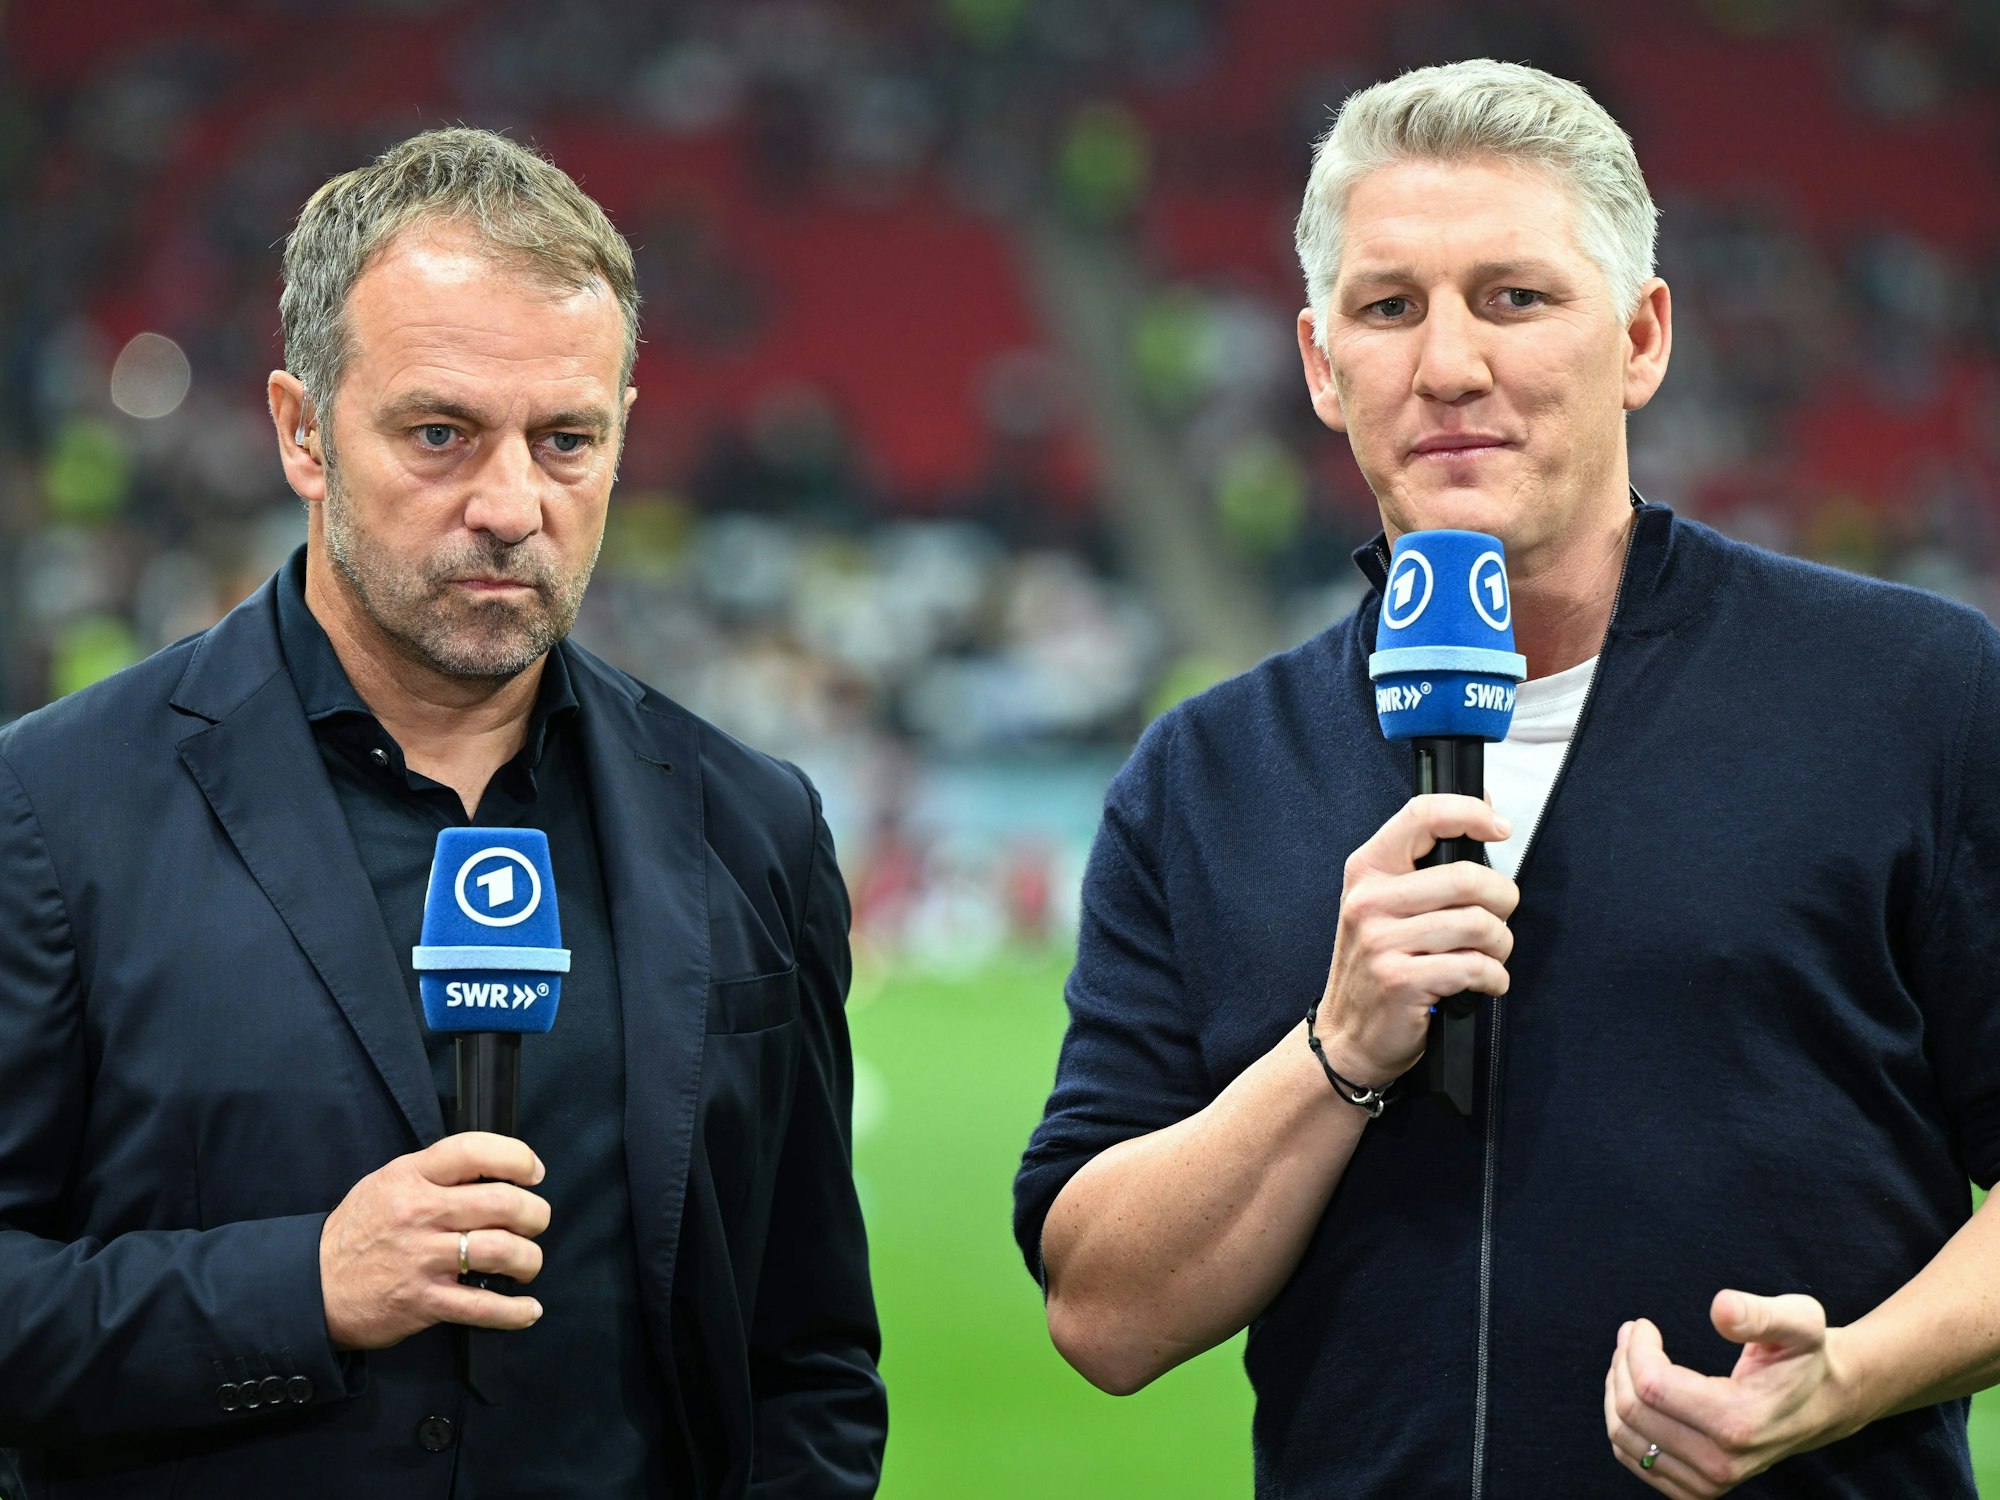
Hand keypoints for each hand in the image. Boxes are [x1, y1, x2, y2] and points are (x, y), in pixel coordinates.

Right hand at [320, 1132, 551, 1349]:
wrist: (312, 1286)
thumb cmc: (359, 1230)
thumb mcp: (388, 1183)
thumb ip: (436, 1173)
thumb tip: (494, 1171)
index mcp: (412, 1177)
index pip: (474, 1151)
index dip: (516, 1157)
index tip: (534, 1172)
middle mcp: (420, 1213)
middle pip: (502, 1203)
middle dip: (535, 1213)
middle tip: (536, 1222)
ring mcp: (422, 1258)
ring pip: (502, 1251)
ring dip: (530, 1259)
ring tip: (527, 1263)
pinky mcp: (423, 1301)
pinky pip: (483, 1307)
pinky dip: (515, 1311)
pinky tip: (529, 1309)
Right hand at [1315, 793, 1516, 1085]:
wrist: (1345, 1036)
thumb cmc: (1375, 967)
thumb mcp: (1384, 904)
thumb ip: (1427, 862)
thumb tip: (1485, 809)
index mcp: (1368, 870)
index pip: (1422, 815)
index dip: (1470, 812)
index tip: (1498, 827)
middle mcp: (1369, 901)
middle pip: (1467, 877)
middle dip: (1503, 900)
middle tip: (1498, 918)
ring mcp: (1381, 942)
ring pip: (1479, 925)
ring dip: (1500, 946)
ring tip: (1488, 956)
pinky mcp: (1401, 981)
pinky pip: (1475, 967)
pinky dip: (1494, 978)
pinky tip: (1483, 983)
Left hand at [1604, 1291, 1863, 1495]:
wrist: (1824, 1403)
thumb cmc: (1806, 1356)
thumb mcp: (1799, 1321)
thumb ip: (1759, 1313)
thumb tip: (1720, 1309)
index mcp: (1740, 1422)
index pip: (1652, 1385)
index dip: (1636, 1347)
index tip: (1644, 1324)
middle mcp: (1722, 1462)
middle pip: (1632, 1410)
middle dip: (1622, 1362)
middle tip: (1633, 1335)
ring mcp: (1708, 1482)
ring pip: (1623, 1434)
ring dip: (1616, 1388)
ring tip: (1631, 1357)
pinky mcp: (1695, 1490)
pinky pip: (1632, 1456)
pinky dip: (1622, 1420)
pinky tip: (1639, 1391)